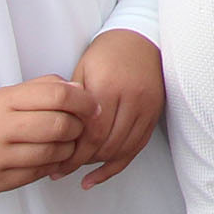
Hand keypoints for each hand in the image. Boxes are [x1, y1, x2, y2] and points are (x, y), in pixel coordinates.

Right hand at [0, 75, 94, 196]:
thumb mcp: (2, 96)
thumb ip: (40, 89)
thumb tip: (76, 88)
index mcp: (5, 101)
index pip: (58, 94)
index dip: (83, 100)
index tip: (93, 105)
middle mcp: (1, 128)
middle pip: (60, 124)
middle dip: (80, 127)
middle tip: (81, 127)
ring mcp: (0, 156)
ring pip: (54, 152)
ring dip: (70, 148)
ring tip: (67, 143)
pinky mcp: (0, 180)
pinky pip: (41, 172)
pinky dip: (55, 165)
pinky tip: (52, 158)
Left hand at [66, 29, 165, 186]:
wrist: (139, 38)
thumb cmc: (106, 53)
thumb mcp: (82, 71)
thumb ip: (73, 103)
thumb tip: (58, 137)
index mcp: (109, 87)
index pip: (93, 133)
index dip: (75, 154)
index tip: (58, 165)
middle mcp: (132, 98)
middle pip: (108, 145)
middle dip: (84, 162)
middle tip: (63, 170)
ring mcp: (147, 106)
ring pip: (123, 149)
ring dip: (100, 164)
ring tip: (79, 171)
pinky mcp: (155, 113)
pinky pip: (138, 146)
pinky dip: (118, 164)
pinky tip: (99, 175)